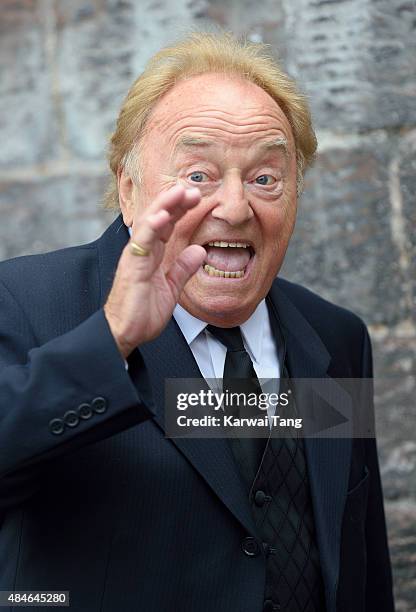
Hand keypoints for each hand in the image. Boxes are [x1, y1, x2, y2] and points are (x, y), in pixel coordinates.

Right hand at [104, 185, 205, 357]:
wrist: (124, 333)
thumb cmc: (142, 313)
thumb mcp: (171, 288)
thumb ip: (183, 268)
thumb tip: (199, 251)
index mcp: (153, 255)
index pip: (167, 226)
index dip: (181, 210)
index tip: (196, 198)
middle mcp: (143, 251)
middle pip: (158, 218)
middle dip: (174, 202)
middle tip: (191, 189)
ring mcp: (135, 257)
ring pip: (149, 224)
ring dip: (164, 206)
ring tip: (178, 192)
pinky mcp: (131, 266)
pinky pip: (140, 243)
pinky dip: (150, 227)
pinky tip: (161, 216)